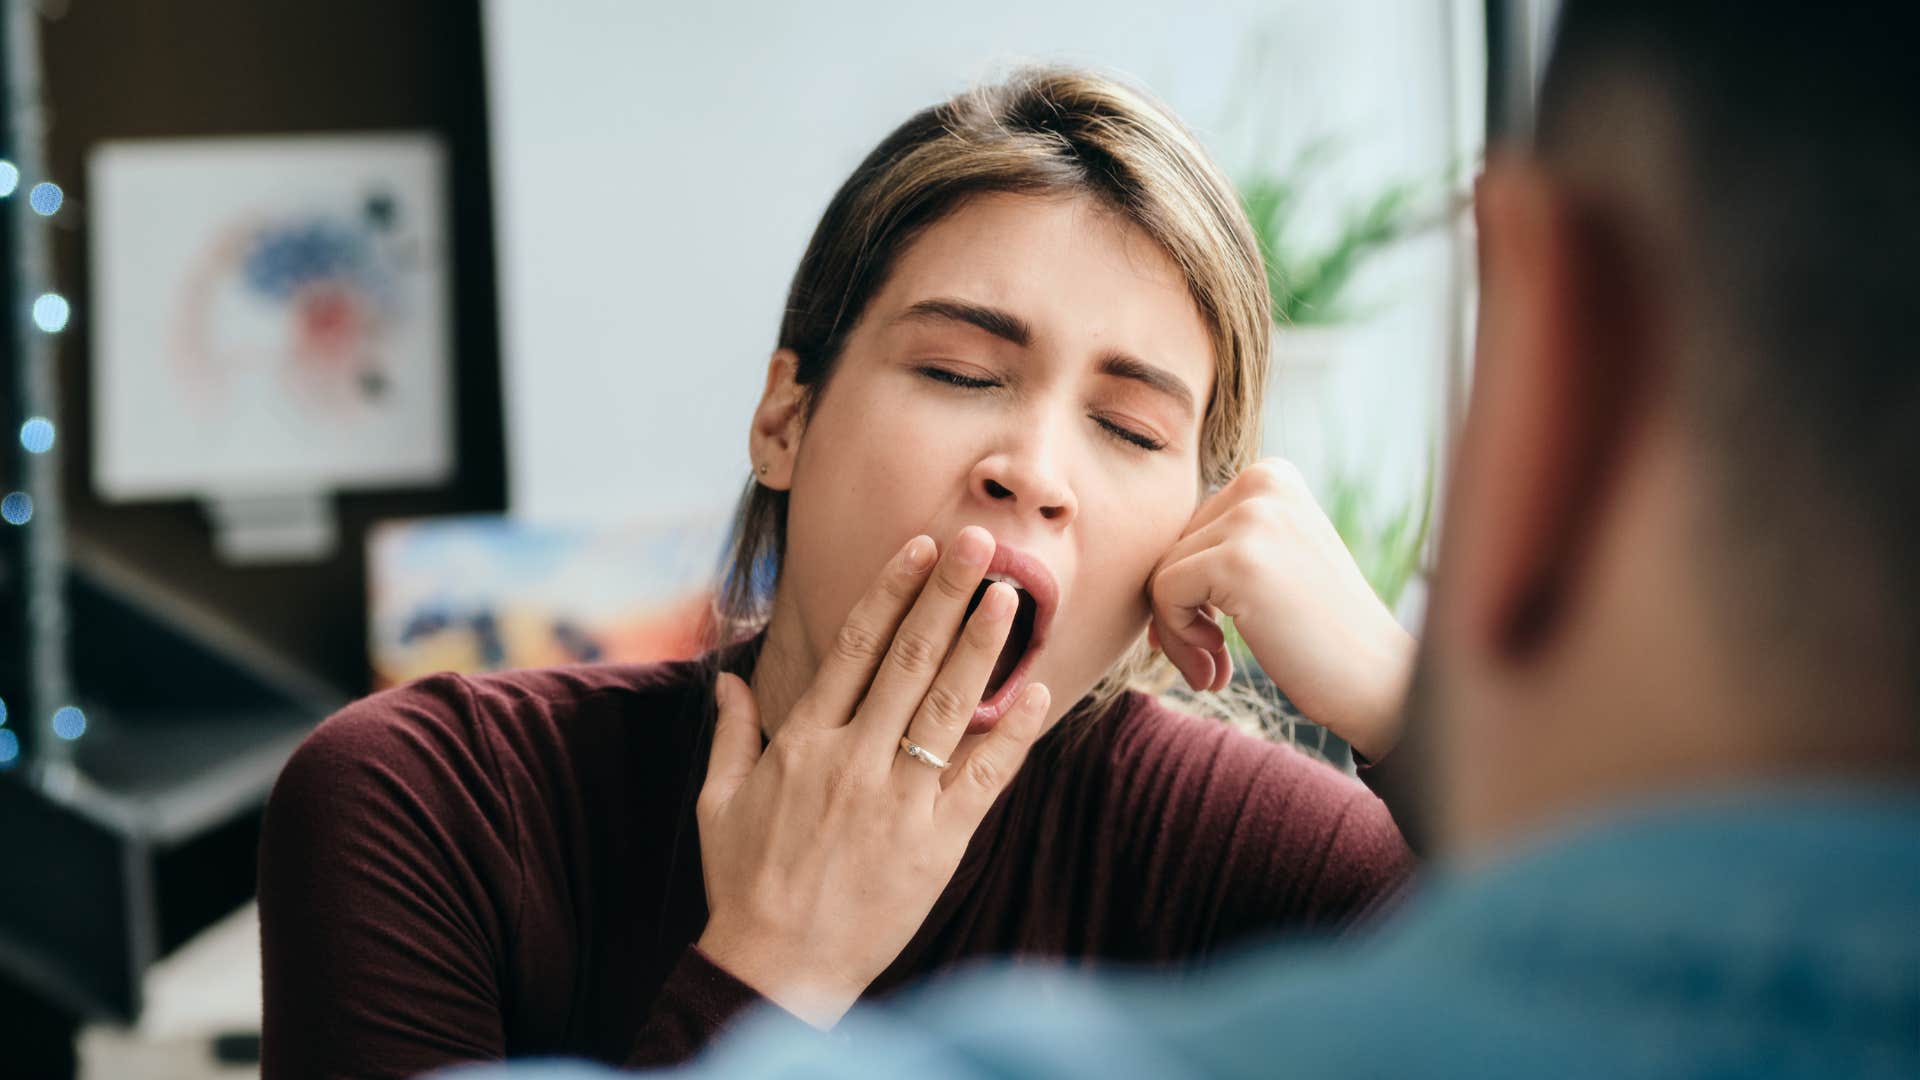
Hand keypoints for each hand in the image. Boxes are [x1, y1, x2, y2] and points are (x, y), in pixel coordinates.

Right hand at [694, 527, 1052, 1027]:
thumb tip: (727, 678)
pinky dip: (1013, 732)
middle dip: (948, 594)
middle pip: (910, 659)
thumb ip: (731, 734)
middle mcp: (853, 759)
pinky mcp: (937, 841)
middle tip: (982, 542)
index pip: (857, 647)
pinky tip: (1039, 692)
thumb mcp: (719, 802)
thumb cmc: (745, 883)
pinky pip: (983, 776)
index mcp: (804, 742)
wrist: (776, 967)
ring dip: (983, 646)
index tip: (920, 546)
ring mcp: (898, 799)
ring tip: (1012, 596)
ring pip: (949, 705)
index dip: (892, 590)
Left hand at [1148, 459, 1415, 760]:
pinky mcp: (1238, 561)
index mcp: (1271, 476)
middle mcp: (1263, 482)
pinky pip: (1163, 594)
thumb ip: (1215, 547)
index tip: (1214, 634)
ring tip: (1213, 668)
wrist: (1378, 683)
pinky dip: (1176, 641)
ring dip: (1176, 634)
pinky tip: (1216, 669)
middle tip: (1212, 659)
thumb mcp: (1272, 564)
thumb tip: (1132, 559)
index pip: (1186, 528)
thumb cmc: (1320, 635)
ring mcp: (1253, 519)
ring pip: (1160, 573)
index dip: (1187, 588)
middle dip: (1178, 612)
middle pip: (1168, 547)